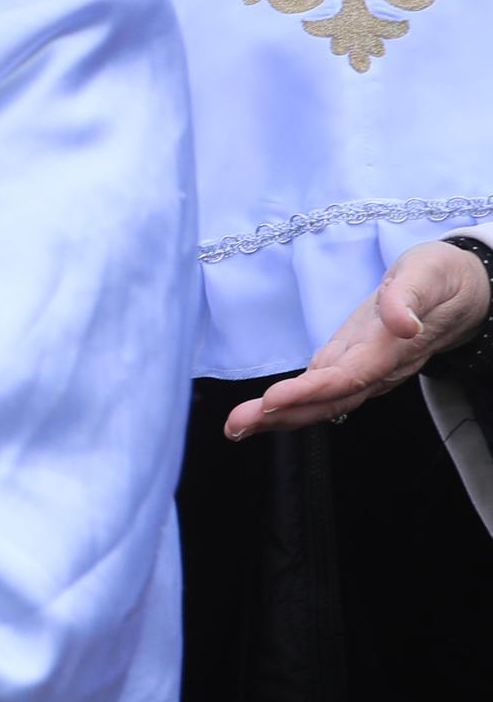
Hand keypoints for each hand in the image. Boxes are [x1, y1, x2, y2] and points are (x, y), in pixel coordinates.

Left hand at [229, 239, 492, 437]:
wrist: (465, 291)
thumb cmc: (442, 276)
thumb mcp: (427, 272)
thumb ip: (409, 296)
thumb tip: (403, 323)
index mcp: (390, 346)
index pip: (349, 377)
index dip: (311, 391)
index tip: (271, 400)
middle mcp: (377, 366)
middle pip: (330, 399)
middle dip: (282, 416)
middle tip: (235, 427)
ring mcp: (367, 368)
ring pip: (325, 401)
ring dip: (280, 417)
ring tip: (237, 428)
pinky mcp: (358, 363)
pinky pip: (325, 390)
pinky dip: (294, 404)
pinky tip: (265, 415)